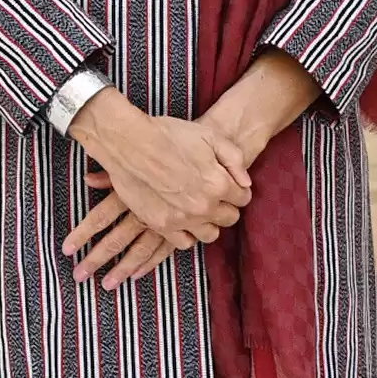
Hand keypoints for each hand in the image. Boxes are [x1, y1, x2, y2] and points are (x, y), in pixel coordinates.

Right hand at [63, 91, 250, 282]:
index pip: (243, 199)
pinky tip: (184, 221)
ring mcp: (182, 219)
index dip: (237, 191)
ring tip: (200, 210)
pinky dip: (187, 234)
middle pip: (230, 218)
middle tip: (214, 196)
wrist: (130, 142)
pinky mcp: (162, 225)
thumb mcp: (210, 136)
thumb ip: (234, 159)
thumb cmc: (170, 135)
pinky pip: (184, 242)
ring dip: (209, 223)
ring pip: (210, 234)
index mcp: (219, 184)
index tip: (229, 185)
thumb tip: (246, 182)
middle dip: (226, 207)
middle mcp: (204, 206)